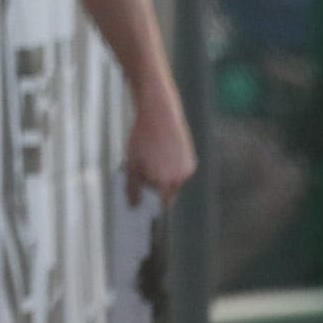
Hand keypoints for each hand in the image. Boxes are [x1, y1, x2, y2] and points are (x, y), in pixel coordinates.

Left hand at [124, 78, 195, 203]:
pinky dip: (170, 169)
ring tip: (148, 166)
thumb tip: (133, 205)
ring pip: (173, 183)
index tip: (141, 209)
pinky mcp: (190, 159)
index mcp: (165, 182)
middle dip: (155, 192)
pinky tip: (158, 158)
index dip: (151, 207)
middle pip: (168, 194)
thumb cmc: (143, 138)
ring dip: (163, 179)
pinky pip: (179, 171)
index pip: (160, 205)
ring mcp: (187, 169)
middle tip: (141, 185)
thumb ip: (132, 187)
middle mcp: (180, 178)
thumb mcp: (132, 164)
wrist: (159, 113)